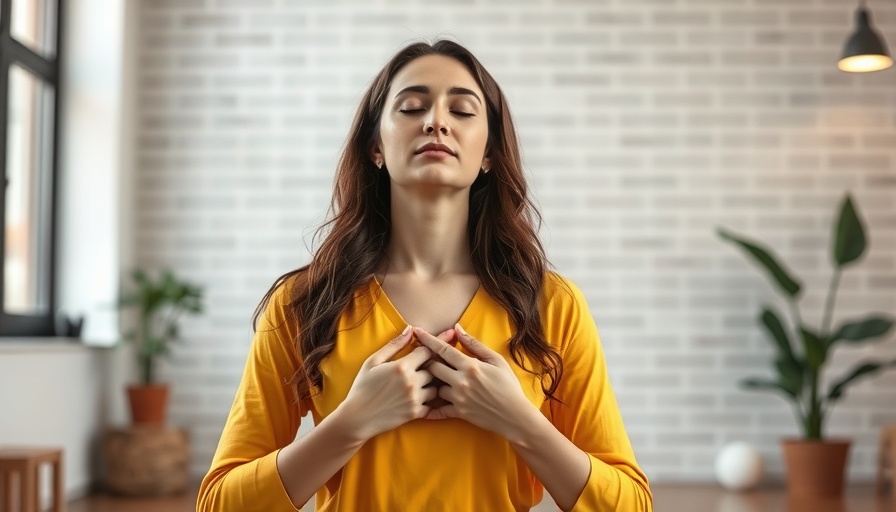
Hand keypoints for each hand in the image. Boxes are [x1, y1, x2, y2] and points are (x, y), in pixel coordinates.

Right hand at [338, 326, 436, 440]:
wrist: (357, 417)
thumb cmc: (362, 387)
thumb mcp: (373, 362)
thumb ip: (394, 345)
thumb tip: (410, 330)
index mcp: (402, 366)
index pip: (428, 351)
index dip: (429, 348)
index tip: (428, 349)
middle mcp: (412, 382)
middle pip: (435, 368)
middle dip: (432, 365)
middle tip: (427, 365)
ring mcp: (415, 399)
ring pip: (436, 387)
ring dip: (432, 384)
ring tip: (423, 382)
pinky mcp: (416, 413)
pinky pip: (433, 404)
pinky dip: (430, 400)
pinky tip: (421, 397)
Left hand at [413, 324, 533, 436]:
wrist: (515, 415)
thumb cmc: (508, 386)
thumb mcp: (496, 361)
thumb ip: (475, 345)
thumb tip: (457, 329)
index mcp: (470, 366)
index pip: (443, 349)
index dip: (428, 339)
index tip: (416, 332)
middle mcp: (460, 381)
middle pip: (433, 367)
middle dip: (427, 361)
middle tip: (424, 358)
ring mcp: (458, 398)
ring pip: (434, 387)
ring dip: (432, 382)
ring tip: (430, 379)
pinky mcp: (458, 413)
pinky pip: (438, 411)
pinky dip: (430, 409)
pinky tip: (424, 407)